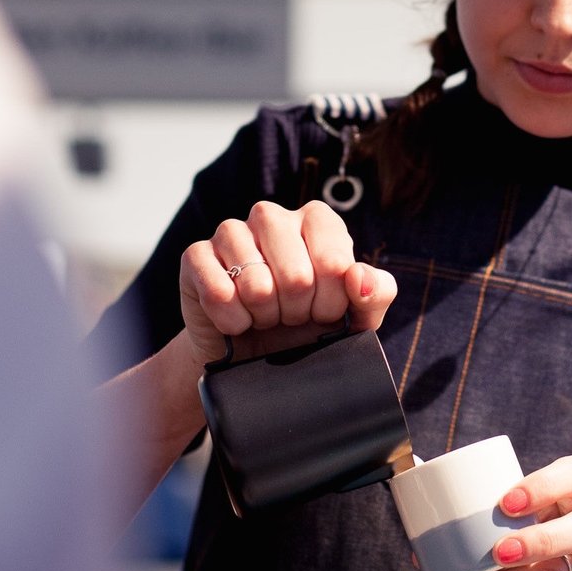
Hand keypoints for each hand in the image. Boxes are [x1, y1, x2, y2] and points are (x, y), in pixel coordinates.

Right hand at [179, 199, 396, 366]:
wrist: (252, 355)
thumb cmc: (310, 327)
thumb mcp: (357, 316)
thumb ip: (376, 293)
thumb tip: (359, 278)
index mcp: (318, 220)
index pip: (335, 265)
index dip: (331, 303)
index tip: (324, 311)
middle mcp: (272, 215)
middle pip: (297, 278)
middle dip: (298, 312)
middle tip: (291, 315)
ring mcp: (231, 231)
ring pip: (257, 287)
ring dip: (265, 318)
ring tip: (266, 316)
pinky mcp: (195, 255)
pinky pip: (218, 295)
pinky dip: (232, 322)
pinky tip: (237, 321)